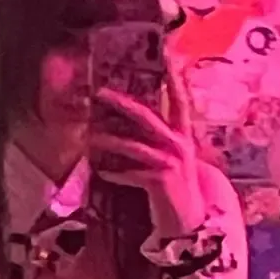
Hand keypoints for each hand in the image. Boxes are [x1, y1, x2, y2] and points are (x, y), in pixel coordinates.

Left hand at [89, 61, 205, 234]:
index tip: (167, 55)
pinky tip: (101, 172)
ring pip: (132, 144)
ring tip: (89, 138)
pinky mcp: (159, 181)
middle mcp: (179, 145)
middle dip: (121, 103)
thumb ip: (162, 142)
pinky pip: (128, 172)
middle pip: (147, 116)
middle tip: (99, 92)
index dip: (174, 78)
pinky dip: (113, 172)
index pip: (180, 101)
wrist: (190, 223)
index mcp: (183, 136)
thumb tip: (135, 126)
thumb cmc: (178, 190)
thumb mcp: (176, 161)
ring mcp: (170, 163)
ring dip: (107, 140)